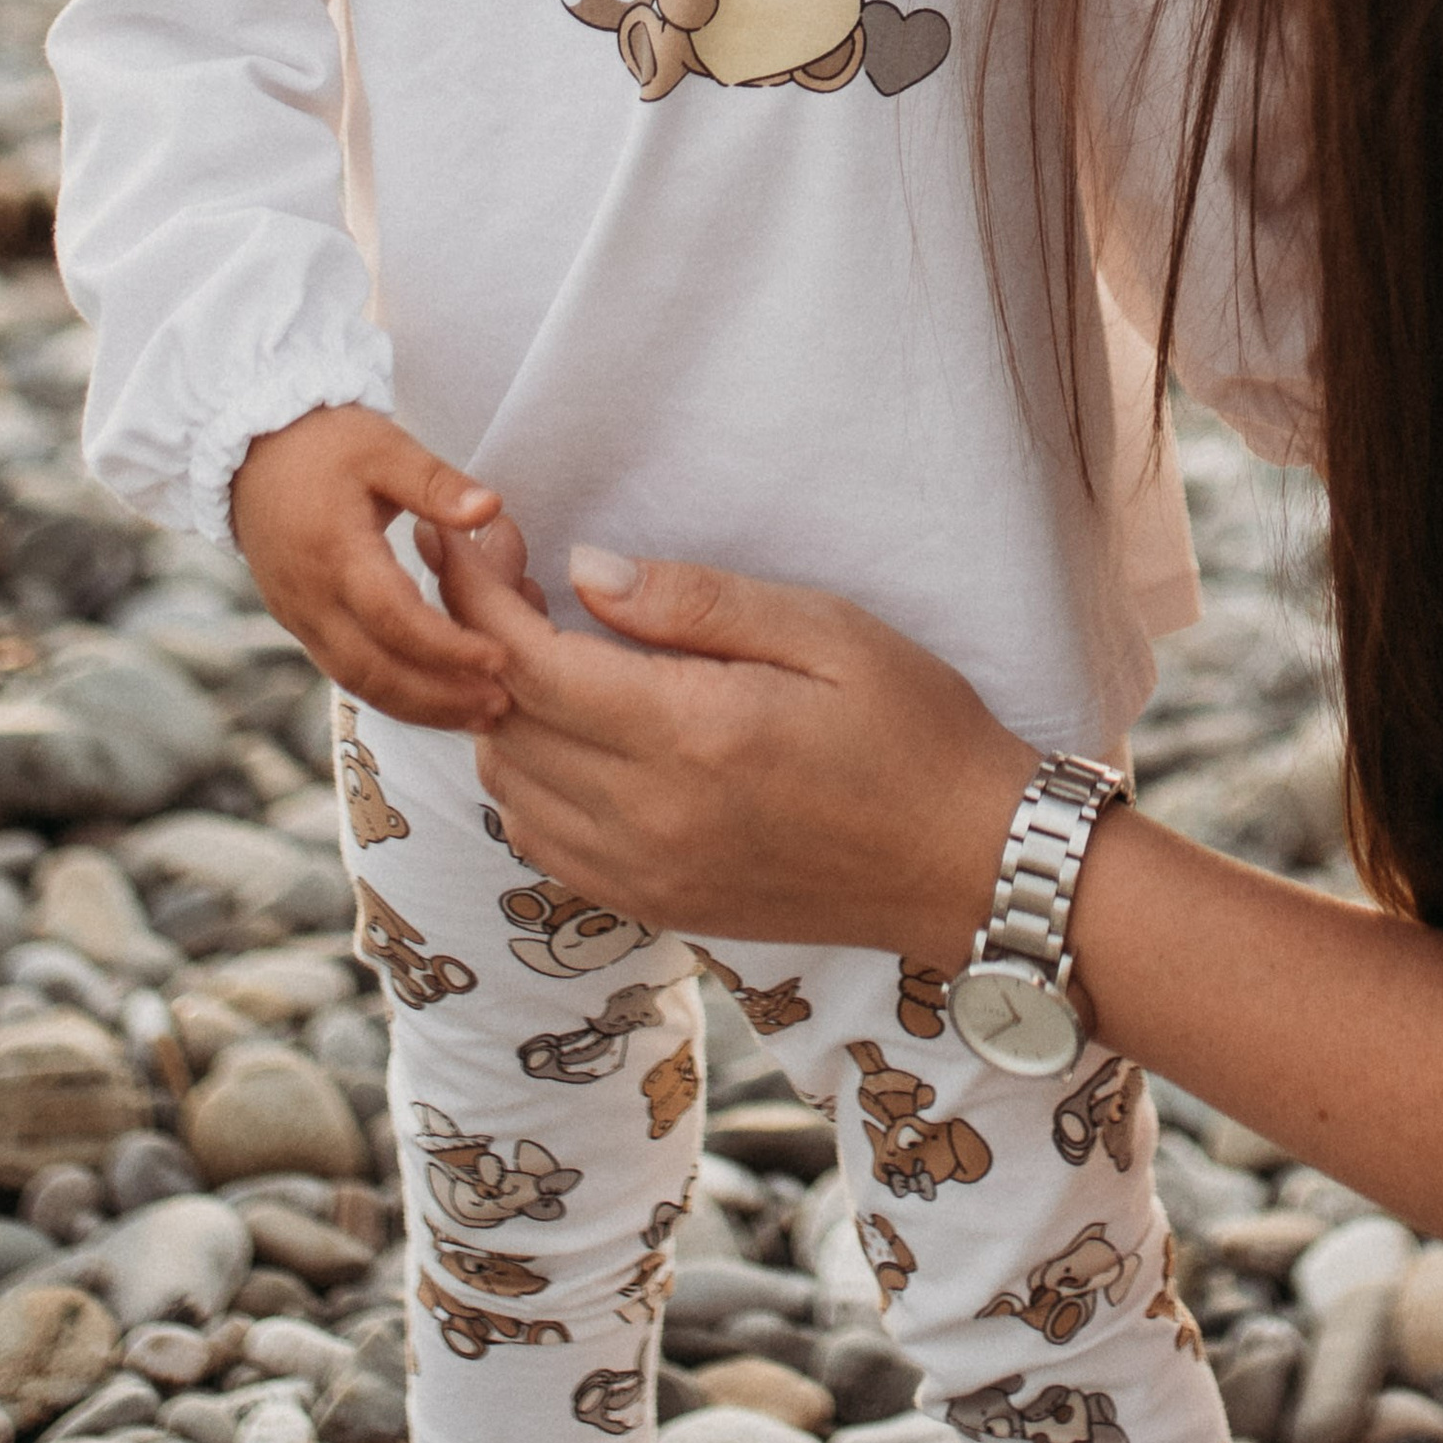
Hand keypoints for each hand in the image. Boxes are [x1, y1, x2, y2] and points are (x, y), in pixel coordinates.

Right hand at [233, 407, 507, 727]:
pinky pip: (344, 671)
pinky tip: (433, 697)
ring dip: (417, 707)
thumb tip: (490, 509)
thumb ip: (436, 483)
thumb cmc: (323, 441)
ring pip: (357, 682)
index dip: (447, 647)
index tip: (499, 657)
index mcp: (335, 552)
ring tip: (476, 715)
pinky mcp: (297, 622)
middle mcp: (310, 596)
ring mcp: (298, 616)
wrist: (248, 446)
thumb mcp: (384, 447)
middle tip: (499, 706)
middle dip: (438, 698)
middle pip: (374, 670)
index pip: (395, 619)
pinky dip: (390, 692)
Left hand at [423, 528, 1033, 958]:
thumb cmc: (915, 732)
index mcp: (692, 737)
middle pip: (501, 725)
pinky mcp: (657, 905)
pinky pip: (543, 843)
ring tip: (537, 644)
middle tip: (501, 571)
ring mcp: (648, 874)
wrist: (971, 866)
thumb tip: (583, 570)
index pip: (525, 663)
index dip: (476, 592)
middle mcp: (651, 818)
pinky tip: (568, 731)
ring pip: (510, 788)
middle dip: (476, 638)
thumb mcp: (826, 630)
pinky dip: (528, 781)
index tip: (470, 536)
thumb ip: (696, 601)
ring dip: (500, 712)